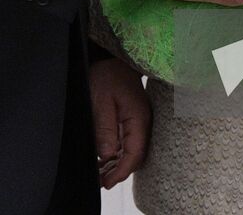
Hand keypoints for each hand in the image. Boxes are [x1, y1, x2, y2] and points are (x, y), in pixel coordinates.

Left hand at [89, 56, 149, 187]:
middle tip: (100, 182)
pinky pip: (129, 143)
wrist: (114, 58)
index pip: (134, 154)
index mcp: (138, 119)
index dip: (121, 172)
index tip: (106, 183)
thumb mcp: (100, 101)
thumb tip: (107, 155)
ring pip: (132, 151)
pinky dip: (118, 154)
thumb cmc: (108, 75)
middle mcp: (143, 123)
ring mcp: (139, 122)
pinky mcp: (133, 120)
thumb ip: (105, 128)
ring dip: (118, 165)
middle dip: (119, 172)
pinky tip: (105, 160)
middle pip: (136, 157)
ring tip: (100, 175)